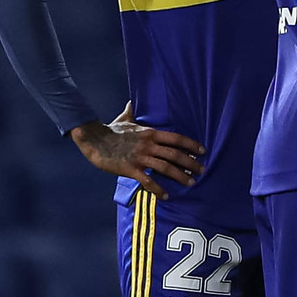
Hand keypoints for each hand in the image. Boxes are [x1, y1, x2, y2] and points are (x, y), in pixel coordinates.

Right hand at [70, 103, 203, 199]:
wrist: (93, 140)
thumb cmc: (110, 130)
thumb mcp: (124, 118)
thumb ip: (132, 111)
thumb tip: (132, 101)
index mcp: (150, 133)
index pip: (176, 138)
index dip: (191, 145)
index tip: (203, 151)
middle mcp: (148, 145)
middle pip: (175, 154)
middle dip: (191, 163)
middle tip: (202, 171)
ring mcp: (140, 157)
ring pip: (165, 167)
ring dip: (180, 176)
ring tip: (191, 183)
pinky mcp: (130, 169)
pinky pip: (147, 181)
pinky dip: (158, 189)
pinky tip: (166, 195)